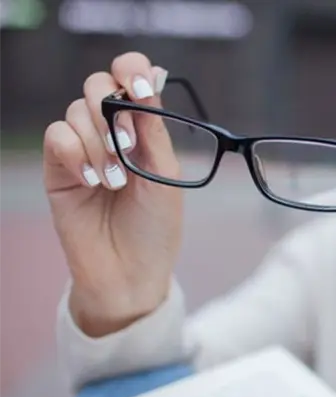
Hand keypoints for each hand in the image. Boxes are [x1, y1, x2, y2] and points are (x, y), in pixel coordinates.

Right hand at [43, 52, 181, 333]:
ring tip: (114, 182)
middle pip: (97, 85)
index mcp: (144, 130)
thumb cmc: (155, 228)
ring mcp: (83, 149)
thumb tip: (151, 81)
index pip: (132, 79)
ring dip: (98, 143)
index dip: (132, 70)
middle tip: (126, 148)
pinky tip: (91, 181)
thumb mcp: (165, 175)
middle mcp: (112, 132)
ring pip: (77, 111)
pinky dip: (74, 153)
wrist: (130, 273)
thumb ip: (153, 130)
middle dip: (112, 111)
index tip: (140, 88)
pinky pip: (56, 136)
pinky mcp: (58, 168)